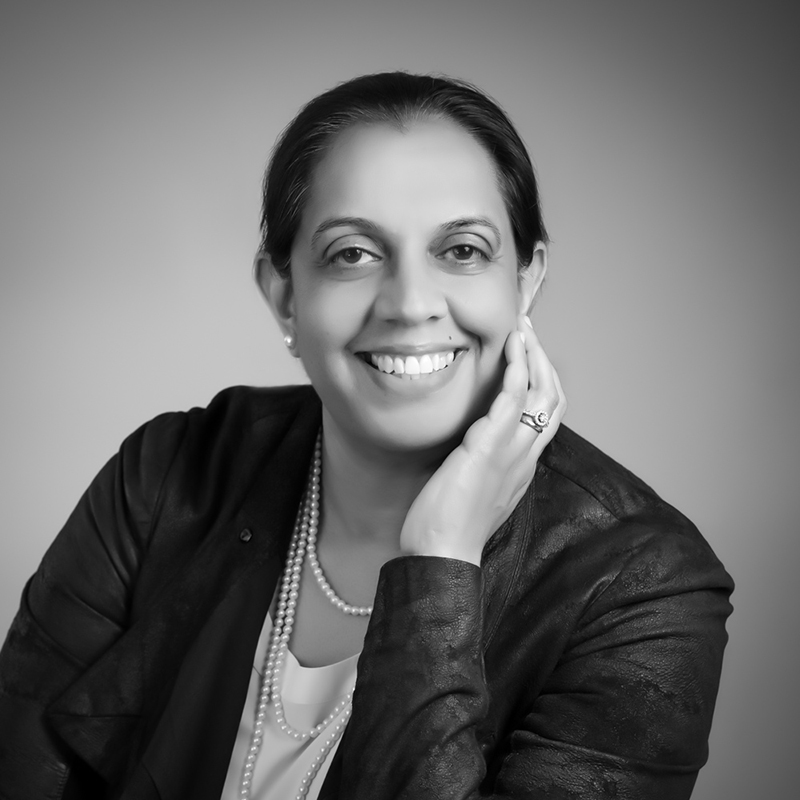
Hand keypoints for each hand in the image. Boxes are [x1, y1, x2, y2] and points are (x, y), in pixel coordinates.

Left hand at [400, 315, 566, 565]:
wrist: (442, 555)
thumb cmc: (449, 528)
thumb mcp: (475, 491)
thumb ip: (482, 465)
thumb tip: (471, 446)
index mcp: (522, 467)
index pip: (547, 417)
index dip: (543, 382)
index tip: (528, 357)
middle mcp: (525, 457)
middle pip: (553, 399)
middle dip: (544, 361)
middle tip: (528, 332)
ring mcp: (511, 452)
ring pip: (542, 393)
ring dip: (534, 355)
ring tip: (522, 328)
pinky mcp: (489, 448)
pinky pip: (512, 399)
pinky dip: (516, 368)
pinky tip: (511, 346)